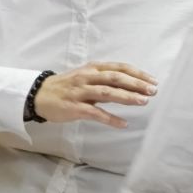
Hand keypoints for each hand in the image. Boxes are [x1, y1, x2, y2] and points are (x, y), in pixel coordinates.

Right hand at [34, 62, 157, 129]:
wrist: (39, 95)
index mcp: (92, 69)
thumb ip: (105, 81)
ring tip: (143, 102)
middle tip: (153, 91)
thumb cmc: (66, 86)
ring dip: (126, 97)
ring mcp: (80, 92)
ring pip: (106, 92)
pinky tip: (122, 124)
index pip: (118, 68)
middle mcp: (87, 77)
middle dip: (136, 84)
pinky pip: (95, 113)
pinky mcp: (75, 107)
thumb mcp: (85, 77)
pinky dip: (110, 119)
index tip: (152, 80)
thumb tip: (129, 86)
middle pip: (115, 78)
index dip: (137, 73)